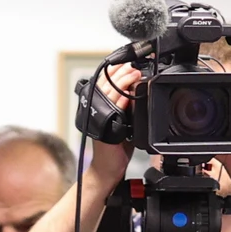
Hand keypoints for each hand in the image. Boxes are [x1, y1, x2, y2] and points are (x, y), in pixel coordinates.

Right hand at [83, 63, 141, 185]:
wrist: (108, 168)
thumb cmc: (115, 147)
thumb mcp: (122, 121)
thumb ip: (126, 107)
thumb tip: (136, 91)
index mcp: (97, 107)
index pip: (103, 84)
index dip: (113, 71)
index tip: (126, 63)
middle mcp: (95, 111)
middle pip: (104, 85)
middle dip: (118, 73)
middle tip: (132, 66)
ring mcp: (97, 119)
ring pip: (108, 94)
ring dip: (122, 82)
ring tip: (133, 74)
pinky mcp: (103, 128)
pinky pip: (112, 110)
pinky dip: (121, 100)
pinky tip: (128, 93)